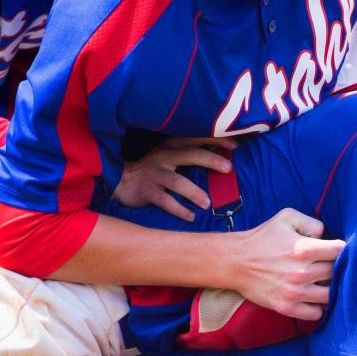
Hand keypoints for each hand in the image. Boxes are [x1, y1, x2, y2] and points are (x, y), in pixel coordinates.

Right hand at [113, 138, 236, 221]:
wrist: (121, 181)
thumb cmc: (153, 170)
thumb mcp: (170, 157)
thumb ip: (190, 155)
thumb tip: (223, 160)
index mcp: (171, 146)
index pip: (196, 138)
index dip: (216, 140)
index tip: (235, 145)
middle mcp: (163, 156)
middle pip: (189, 154)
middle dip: (210, 159)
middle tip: (229, 168)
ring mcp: (154, 174)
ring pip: (177, 181)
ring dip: (194, 192)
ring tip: (206, 203)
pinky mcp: (146, 191)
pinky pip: (165, 201)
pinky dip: (179, 209)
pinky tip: (190, 217)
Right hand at [231, 208, 343, 320]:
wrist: (235, 261)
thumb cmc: (262, 238)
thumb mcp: (286, 217)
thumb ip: (312, 222)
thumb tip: (326, 236)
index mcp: (304, 249)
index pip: (340, 251)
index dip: (341, 249)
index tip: (334, 251)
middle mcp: (302, 272)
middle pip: (337, 273)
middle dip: (335, 268)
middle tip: (326, 266)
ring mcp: (295, 292)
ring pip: (330, 295)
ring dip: (329, 288)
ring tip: (322, 283)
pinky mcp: (287, 307)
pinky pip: (316, 313)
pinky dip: (317, 307)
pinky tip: (312, 298)